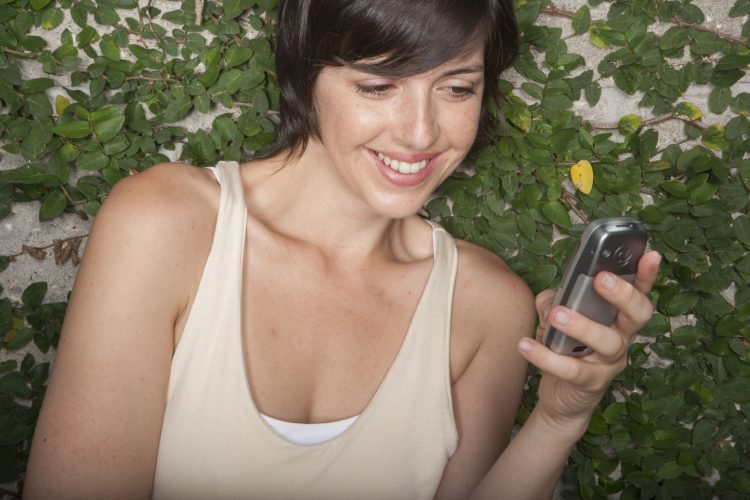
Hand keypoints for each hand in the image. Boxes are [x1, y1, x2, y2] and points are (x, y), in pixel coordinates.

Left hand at [517, 251, 660, 430]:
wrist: (561, 396)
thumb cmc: (565, 348)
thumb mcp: (557, 319)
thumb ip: (554, 302)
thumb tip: (551, 298)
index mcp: (616, 318)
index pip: (639, 293)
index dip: (647, 275)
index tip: (650, 255)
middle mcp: (621, 338)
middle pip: (637, 315)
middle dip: (623, 295)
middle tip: (600, 280)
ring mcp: (609, 362)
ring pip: (607, 342)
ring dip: (582, 325)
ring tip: (557, 315)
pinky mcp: (590, 383)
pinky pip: (571, 369)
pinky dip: (545, 356)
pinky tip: (525, 344)